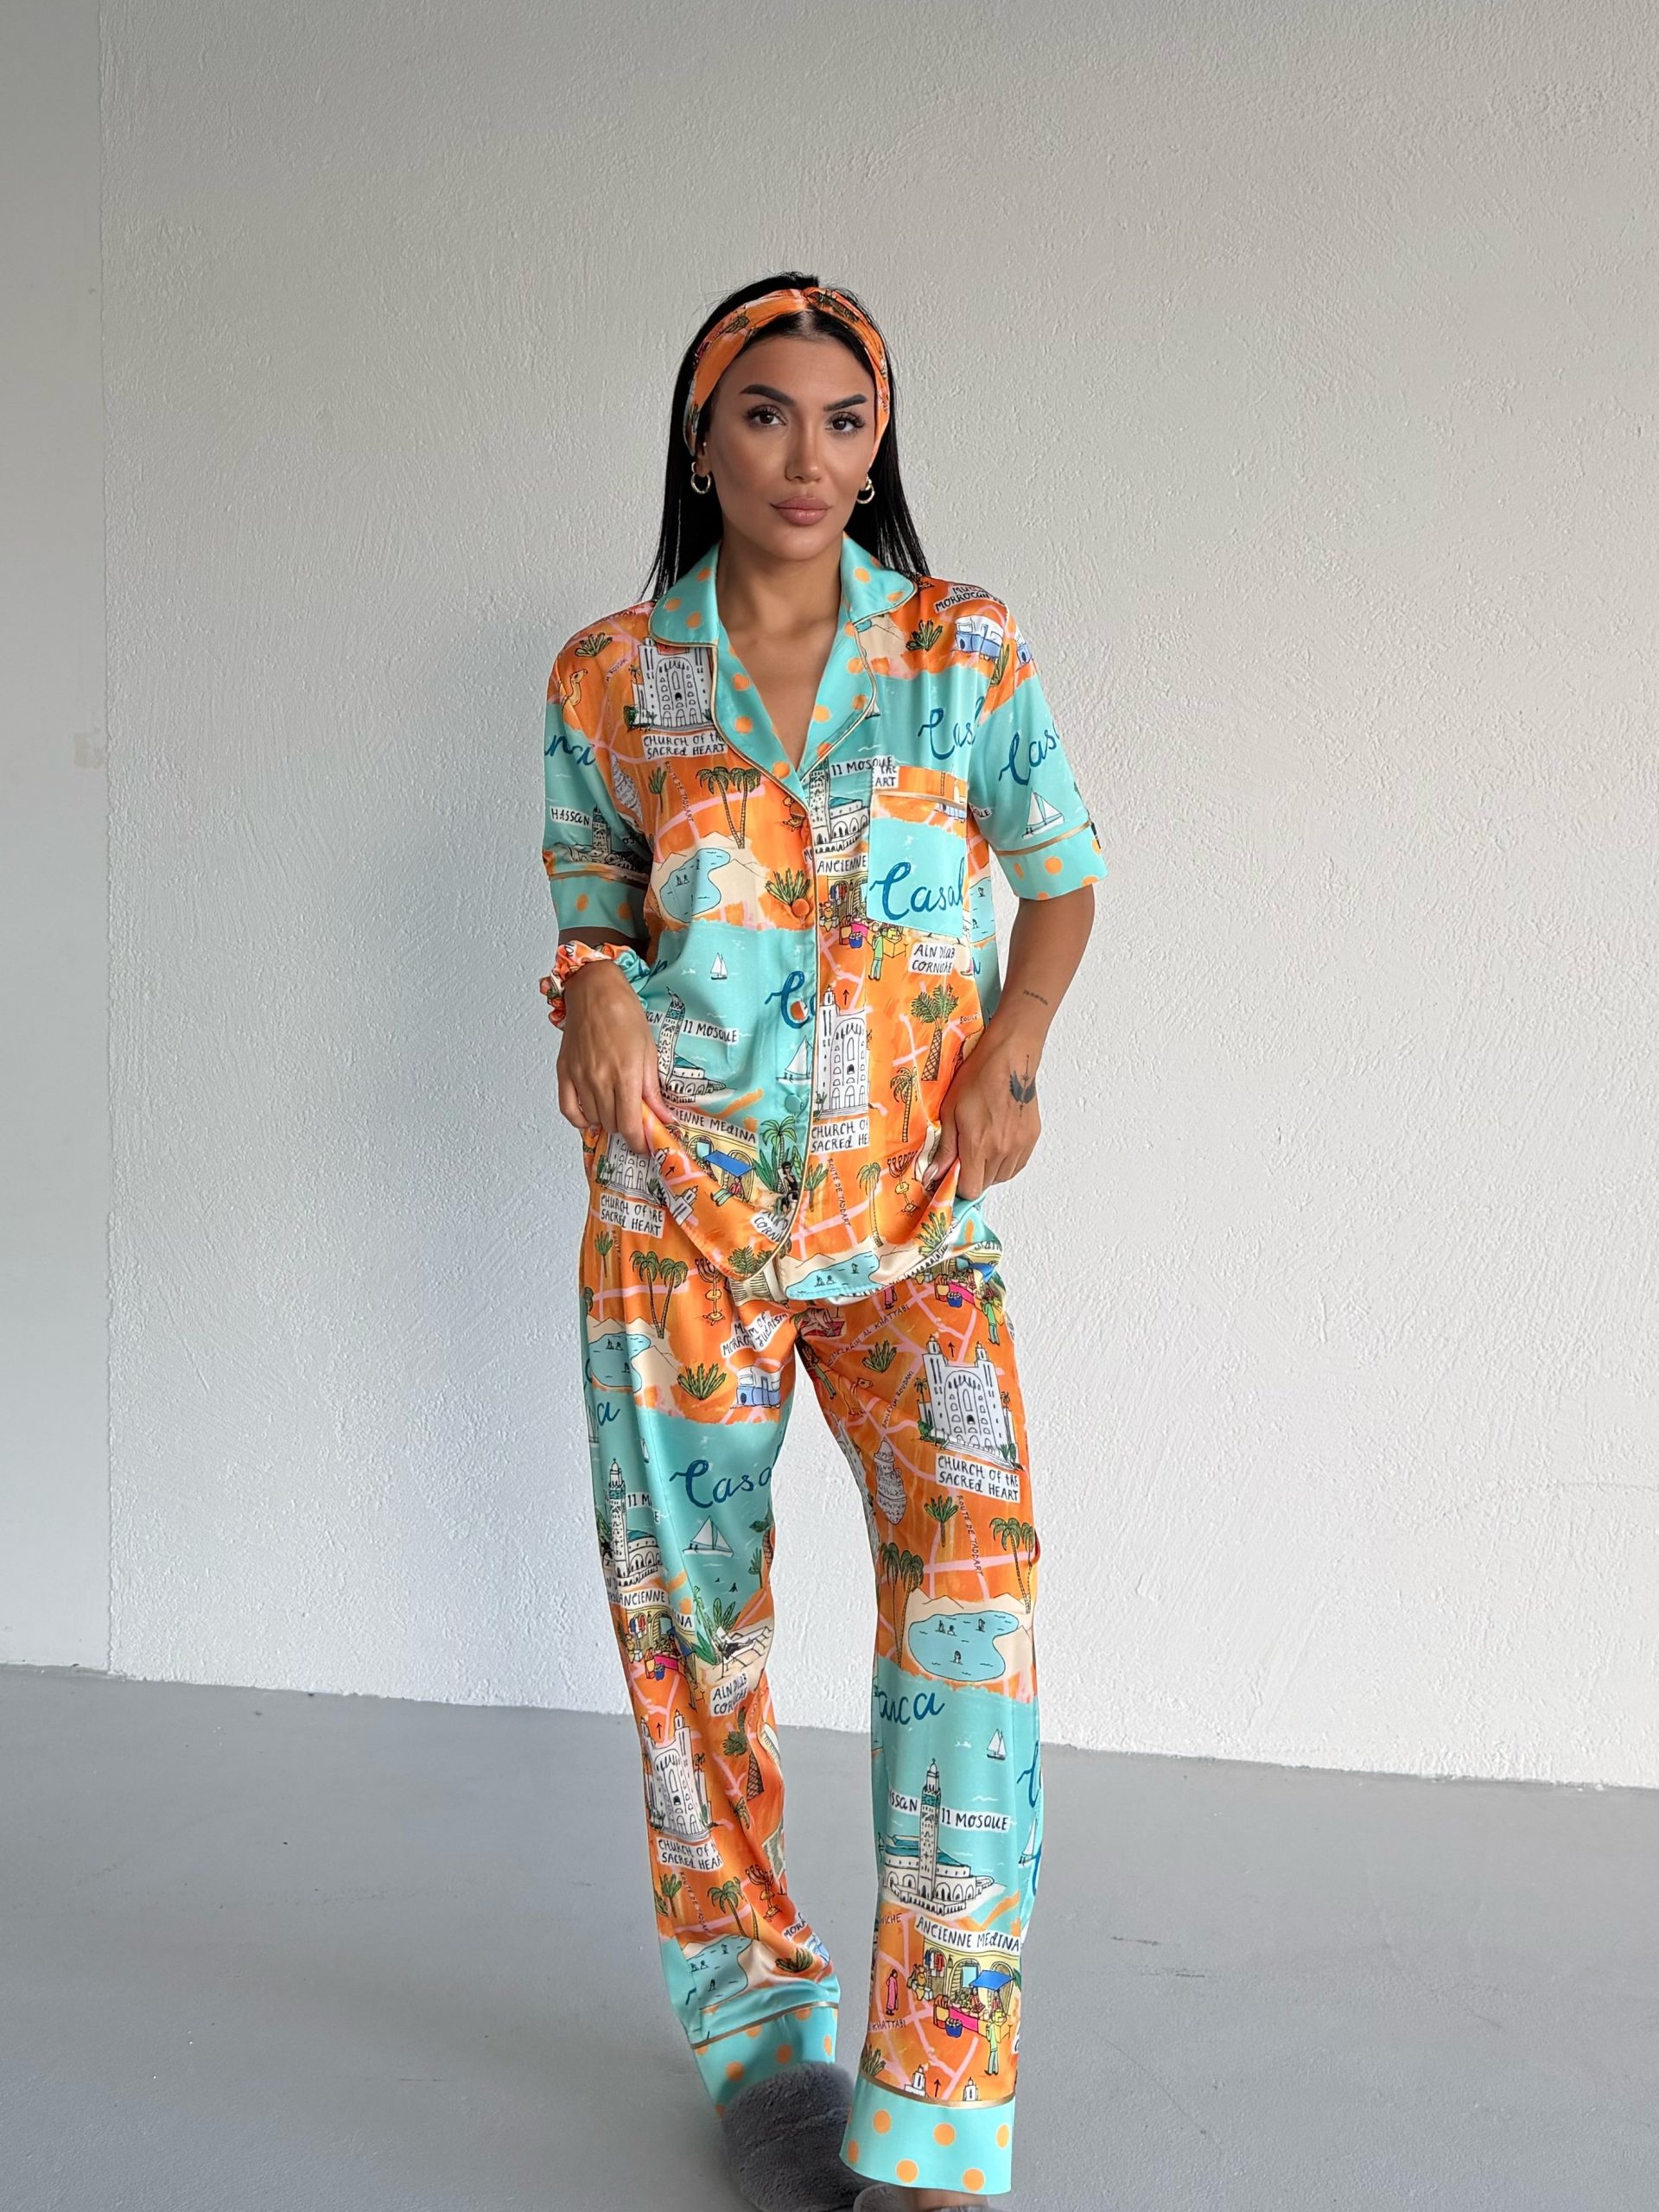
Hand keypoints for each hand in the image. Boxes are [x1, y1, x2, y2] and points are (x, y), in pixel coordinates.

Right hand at [555, 962, 674, 1155]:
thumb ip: (652, 1089)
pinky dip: (579, 1119)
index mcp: (625, 1074)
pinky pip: (568, 1109)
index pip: (630, 1124)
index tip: (643, 1144)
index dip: (638, 1141)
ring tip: (616, 1111)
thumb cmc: (625, 1014)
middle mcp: (600, 1079)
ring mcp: (579, 1077)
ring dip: (606, 1122)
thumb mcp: (649, 1051)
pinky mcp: (564, 1072)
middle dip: (626, 1129)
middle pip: (612, 1125)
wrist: (595, 990)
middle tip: (634, 1121)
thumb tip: (662, 1116)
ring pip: (593, 1119)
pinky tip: (590, 1117)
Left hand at [933, 1023, 1041, 1199]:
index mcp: (978, 1145)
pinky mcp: (1031, 1138)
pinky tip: (997, 1145)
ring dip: (989, 1170)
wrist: (1008, 1060)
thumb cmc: (976, 1079)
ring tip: (982, 1147)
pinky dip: (1006, 1162)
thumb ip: (945, 1148)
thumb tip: (934, 1175)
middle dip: (972, 1175)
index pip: (970, 1188)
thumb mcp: (950, 1112)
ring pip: (1002, 1177)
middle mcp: (1001, 1150)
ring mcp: (1019, 1146)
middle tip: (965, 1154)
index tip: (952, 1173)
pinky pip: (1017, 1165)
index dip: (958, 1184)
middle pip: (985, 1184)